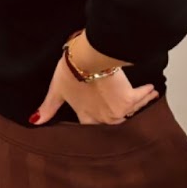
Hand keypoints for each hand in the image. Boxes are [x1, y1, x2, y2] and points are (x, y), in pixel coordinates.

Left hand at [30, 53, 157, 125]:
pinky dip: (147, 94)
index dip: (97, 126)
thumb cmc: (71, 71)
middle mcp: (103, 118)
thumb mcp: (56, 90)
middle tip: (126, 117)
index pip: (91, 129)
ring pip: (129, 113)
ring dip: (136, 106)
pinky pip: (141, 98)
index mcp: (86, 116)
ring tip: (143, 102)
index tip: (103, 127)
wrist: (89, 59)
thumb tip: (34, 122)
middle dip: (119, 121)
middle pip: (113, 124)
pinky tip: (152, 90)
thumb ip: (48, 107)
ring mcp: (117, 110)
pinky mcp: (129, 98)